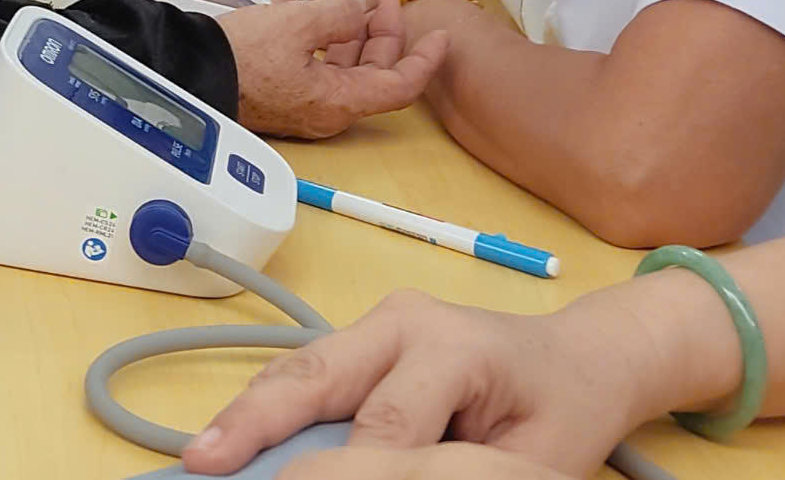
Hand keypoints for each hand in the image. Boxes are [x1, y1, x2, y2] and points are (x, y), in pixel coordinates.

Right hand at [179, 289, 652, 479]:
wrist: (580, 360)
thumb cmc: (562, 415)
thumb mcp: (527, 465)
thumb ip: (452, 474)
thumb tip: (375, 471)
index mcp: (454, 348)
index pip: (386, 423)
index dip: (344, 468)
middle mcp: (406, 320)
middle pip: (317, 373)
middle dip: (256, 421)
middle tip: (204, 461)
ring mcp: (378, 321)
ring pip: (299, 368)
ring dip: (248, 412)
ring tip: (204, 452)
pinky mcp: (362, 336)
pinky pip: (308, 373)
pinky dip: (269, 406)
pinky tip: (234, 437)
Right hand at [221, 0, 445, 139]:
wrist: (188, 71)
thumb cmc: (242, 55)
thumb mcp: (297, 24)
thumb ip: (340, 12)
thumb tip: (364, 2)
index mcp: (339, 101)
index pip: (400, 87)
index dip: (425, 59)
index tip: (440, 32)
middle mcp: (327, 109)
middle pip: (373, 72)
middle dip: (381, 30)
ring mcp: (305, 103)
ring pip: (344, 66)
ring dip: (348, 30)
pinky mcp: (285, 93)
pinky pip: (317, 65)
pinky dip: (320, 38)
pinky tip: (300, 9)